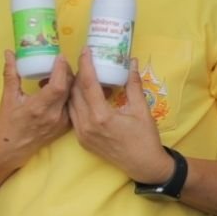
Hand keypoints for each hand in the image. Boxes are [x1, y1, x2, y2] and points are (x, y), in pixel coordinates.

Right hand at [0, 52, 73, 158]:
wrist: (12, 149)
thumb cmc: (8, 123)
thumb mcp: (7, 98)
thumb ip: (10, 74)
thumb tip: (9, 52)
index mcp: (39, 107)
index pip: (58, 85)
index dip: (62, 69)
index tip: (60, 56)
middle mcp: (54, 115)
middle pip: (69, 88)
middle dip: (66, 72)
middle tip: (59, 62)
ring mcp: (61, 122)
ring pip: (72, 96)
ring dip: (68, 83)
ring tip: (59, 74)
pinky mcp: (65, 127)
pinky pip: (71, 106)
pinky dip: (68, 95)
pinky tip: (60, 89)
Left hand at [68, 50, 172, 183]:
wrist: (143, 165)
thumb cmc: (145, 137)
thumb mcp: (141, 109)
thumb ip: (133, 84)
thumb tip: (131, 61)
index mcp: (101, 116)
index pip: (88, 84)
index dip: (85, 65)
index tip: (84, 50)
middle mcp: (86, 125)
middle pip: (74, 93)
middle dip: (77, 74)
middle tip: (83, 60)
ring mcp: (82, 134)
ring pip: (70, 105)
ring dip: (74, 88)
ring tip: (81, 74)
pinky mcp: (81, 140)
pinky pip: (73, 116)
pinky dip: (76, 102)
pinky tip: (84, 94)